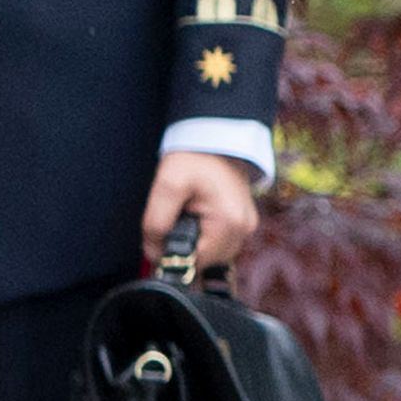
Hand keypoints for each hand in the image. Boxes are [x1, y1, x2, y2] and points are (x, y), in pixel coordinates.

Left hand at [142, 150, 262, 266]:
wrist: (215, 137)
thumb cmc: (194, 158)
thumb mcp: (167, 185)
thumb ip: (156, 223)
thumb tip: (154, 255)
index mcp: (229, 222)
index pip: (197, 262)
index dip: (173, 257)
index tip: (161, 239)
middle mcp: (244, 229)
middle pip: (207, 262)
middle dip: (185, 250)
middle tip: (173, 221)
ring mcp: (246, 227)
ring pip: (214, 256)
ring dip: (195, 245)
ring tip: (185, 216)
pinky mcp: (243, 223)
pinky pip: (220, 244)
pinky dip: (204, 238)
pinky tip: (195, 219)